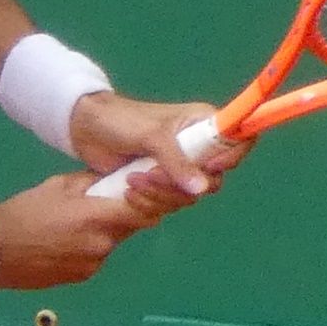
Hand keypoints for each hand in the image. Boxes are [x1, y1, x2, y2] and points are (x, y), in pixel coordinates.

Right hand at [0, 170, 163, 288]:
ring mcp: (93, 264)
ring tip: (75, 223)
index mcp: (98, 217)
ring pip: (112, 242)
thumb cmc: (24, 212)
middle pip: (130, 227)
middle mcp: (102, 244)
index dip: (149, 202)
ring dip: (104, 231)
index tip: (142, 191)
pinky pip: (95, 257)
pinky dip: (89, 247)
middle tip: (104, 202)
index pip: (144, 212)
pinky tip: (65, 240)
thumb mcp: (57, 185)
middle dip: (124, 214)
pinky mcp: (82, 277)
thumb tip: (111, 180)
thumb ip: (90, 182)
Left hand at [70, 90, 251, 197]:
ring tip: (131, 181)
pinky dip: (149, 203)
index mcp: (203, 124)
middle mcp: (198, 147)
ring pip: (188, 197)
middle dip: (180, 184)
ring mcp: (180, 168)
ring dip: (159, 195)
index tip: (209, 168)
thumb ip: (176, 161)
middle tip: (150, 175)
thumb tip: (202, 189)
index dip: (231, 158)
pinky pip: (168, 204)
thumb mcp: (151, 136)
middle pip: (213, 180)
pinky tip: (128, 191)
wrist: (86, 129)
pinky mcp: (162, 184)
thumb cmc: (121, 121)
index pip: (239, 140)